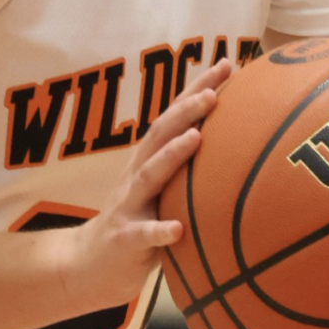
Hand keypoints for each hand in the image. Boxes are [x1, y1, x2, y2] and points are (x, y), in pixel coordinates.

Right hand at [57, 58, 234, 313]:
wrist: (87, 265)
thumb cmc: (137, 223)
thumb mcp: (162, 192)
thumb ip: (188, 172)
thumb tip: (242, 151)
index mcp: (149, 160)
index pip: (176, 116)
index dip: (199, 88)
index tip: (229, 64)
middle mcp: (137, 174)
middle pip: (161, 134)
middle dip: (187, 110)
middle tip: (214, 91)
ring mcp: (128, 205)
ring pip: (150, 175)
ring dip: (173, 155)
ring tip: (196, 138)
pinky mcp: (124, 239)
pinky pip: (143, 235)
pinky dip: (160, 231)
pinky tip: (178, 230)